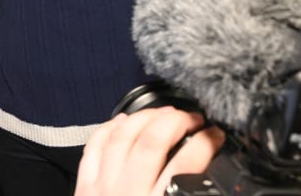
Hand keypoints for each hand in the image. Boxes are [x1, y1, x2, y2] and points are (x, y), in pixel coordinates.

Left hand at [75, 107, 224, 195]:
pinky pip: (94, 149)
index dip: (205, 143)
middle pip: (151, 142)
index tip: (216, 134)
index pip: (186, 164)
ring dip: (144, 119)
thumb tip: (211, 174)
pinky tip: (122, 121)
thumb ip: (189, 194)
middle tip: (191, 117)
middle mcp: (128, 194)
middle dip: (174, 121)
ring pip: (121, 138)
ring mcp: (101, 189)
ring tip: (163, 113)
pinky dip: (109, 130)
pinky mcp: (84, 189)